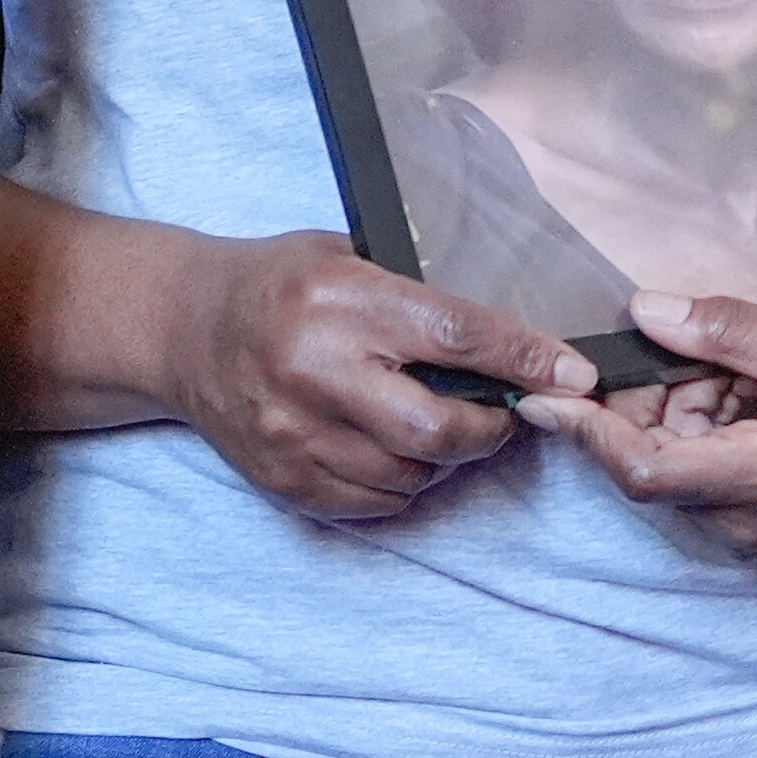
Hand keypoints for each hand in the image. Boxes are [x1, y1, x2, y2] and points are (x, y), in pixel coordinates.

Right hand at [162, 232, 586, 522]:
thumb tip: (520, 340)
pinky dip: (403, 481)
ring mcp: (293, 433)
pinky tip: (394, 446)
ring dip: (446, 458)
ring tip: (439, 424)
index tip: (575, 374)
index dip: (526, 359)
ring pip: (410, 475)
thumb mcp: (348, 255)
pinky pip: (374, 502)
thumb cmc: (279, 283)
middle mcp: (313, 370)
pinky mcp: (282, 478)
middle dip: (489, 428)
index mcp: (338, 300)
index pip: (456, 334)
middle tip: (502, 412)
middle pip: (436, 428)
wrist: (182, 328)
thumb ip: (420, 296)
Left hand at [523, 295, 756, 560]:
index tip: (540, 397)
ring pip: (679, 464)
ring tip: (742, 368)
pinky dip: (710, 428)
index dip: (586, 434)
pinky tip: (752, 393)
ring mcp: (753, 528)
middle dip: (648, 400)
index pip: (642, 469)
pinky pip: (708, 474)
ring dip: (685, 412)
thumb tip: (646, 311)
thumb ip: (729, 331)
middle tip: (684, 345)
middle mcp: (746, 520)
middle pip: (653, 461)